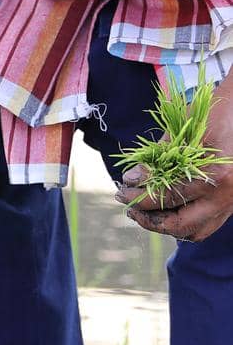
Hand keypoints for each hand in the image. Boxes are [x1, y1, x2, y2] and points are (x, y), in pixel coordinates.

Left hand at [116, 77, 232, 241]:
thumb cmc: (215, 113)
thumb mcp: (185, 129)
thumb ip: (159, 156)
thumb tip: (132, 179)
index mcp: (217, 176)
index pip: (169, 197)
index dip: (141, 196)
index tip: (122, 189)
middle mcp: (226, 196)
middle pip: (181, 225)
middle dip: (150, 220)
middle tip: (130, 208)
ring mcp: (231, 203)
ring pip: (195, 232)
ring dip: (167, 226)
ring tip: (144, 213)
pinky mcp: (231, 204)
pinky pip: (206, 225)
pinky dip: (184, 224)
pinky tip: (166, 211)